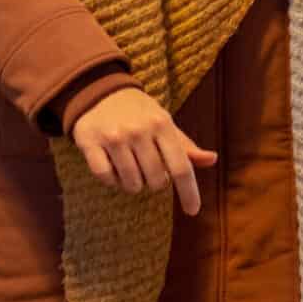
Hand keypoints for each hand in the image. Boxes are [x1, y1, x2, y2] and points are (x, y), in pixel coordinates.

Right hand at [70, 87, 216, 215]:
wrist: (99, 91)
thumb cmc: (138, 113)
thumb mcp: (164, 123)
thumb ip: (186, 146)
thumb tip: (212, 159)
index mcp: (162, 124)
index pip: (181, 167)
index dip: (189, 192)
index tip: (193, 211)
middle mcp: (138, 130)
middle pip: (156, 181)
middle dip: (155, 182)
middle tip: (147, 166)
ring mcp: (114, 137)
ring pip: (131, 184)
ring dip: (133, 183)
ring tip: (129, 164)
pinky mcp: (90, 143)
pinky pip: (106, 178)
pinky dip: (111, 180)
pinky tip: (112, 166)